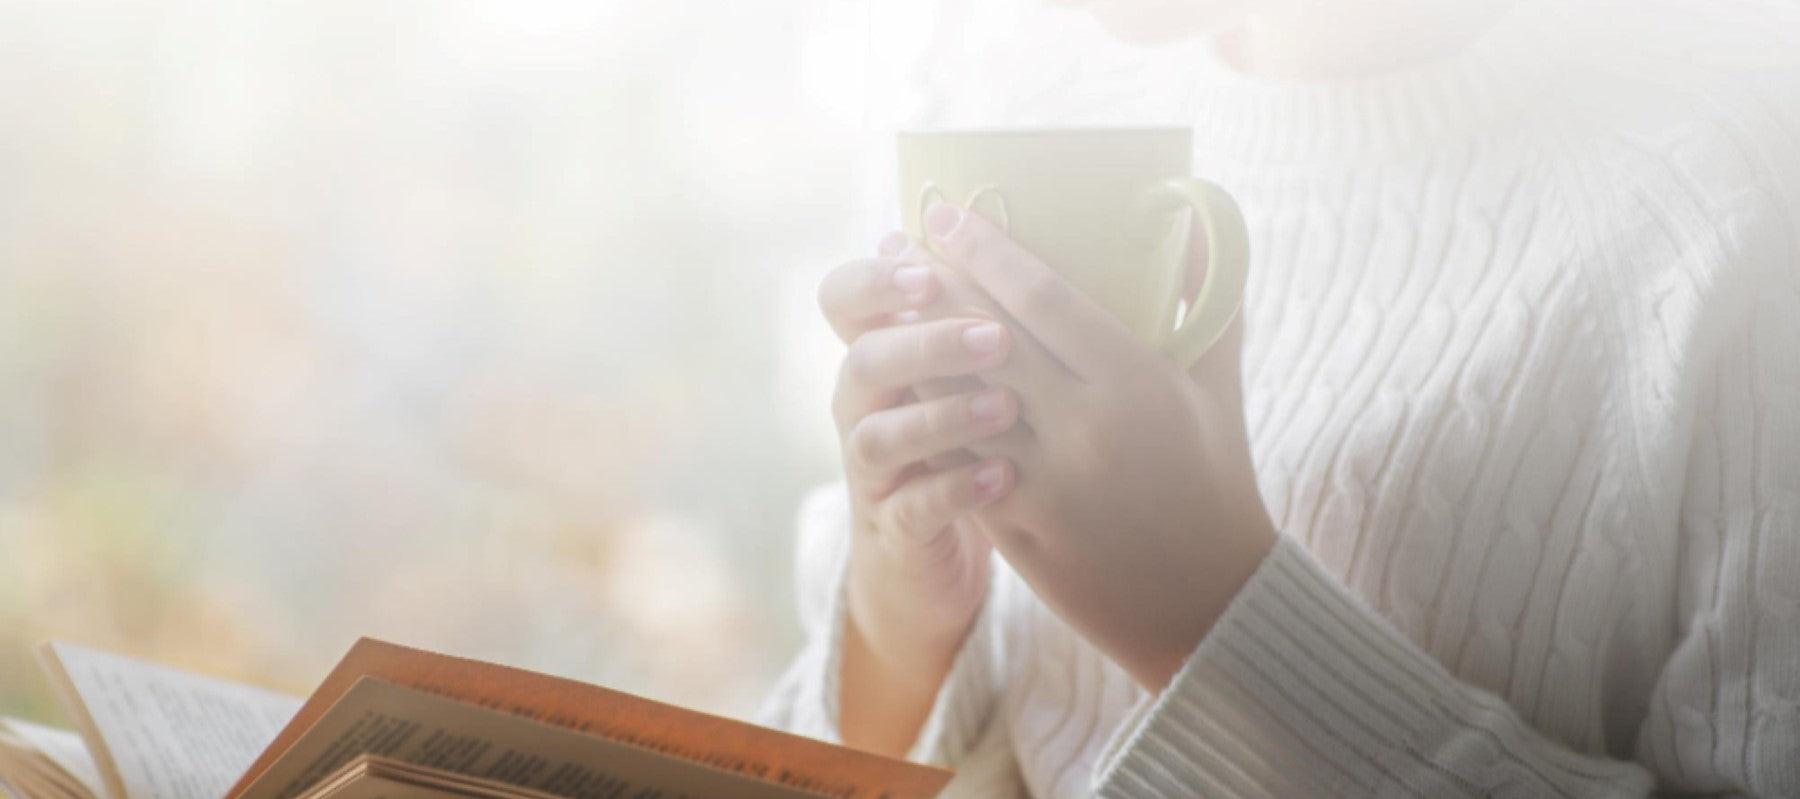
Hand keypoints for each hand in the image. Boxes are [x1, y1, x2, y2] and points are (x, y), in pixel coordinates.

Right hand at [816, 239, 1030, 753]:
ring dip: (942, 417)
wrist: (925, 552)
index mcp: (878, 352)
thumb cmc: (963, 439)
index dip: (876, 278)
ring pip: (879, 436)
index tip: (933, 263)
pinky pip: (912, 507)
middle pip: (865, 359)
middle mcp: (862, 406)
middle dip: (927, 341)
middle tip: (994, 335)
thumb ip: (978, 310)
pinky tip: (1002, 476)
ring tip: (1007, 408)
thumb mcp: (964, 371)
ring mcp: (873, 471)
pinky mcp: (895, 528)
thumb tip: (1026, 233)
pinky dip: (954, 491)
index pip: (844, 297)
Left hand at [917, 203, 1279, 690]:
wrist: (1206, 599)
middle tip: (898, 242)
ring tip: (886, 303)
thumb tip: (1192, 220)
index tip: (945, 214)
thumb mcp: (1219, 385)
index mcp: (1134, 382)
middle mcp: (1082, 428)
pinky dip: (924, 416)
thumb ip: (1207, 301)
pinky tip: (901, 381)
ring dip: (913, 345)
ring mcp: (1043, 481)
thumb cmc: (1216, 477)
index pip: (1041, 296)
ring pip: (954, 399)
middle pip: (984, 337)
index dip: (985, 250)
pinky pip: (953, 459)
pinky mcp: (1015, 526)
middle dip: (934, 283)